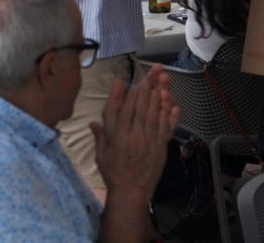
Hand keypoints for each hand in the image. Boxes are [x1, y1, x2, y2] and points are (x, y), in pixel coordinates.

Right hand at [92, 65, 179, 201]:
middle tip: (154, 71)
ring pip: (154, 113)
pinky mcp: (160, 146)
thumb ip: (100, 135)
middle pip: (141, 106)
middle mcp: (134, 135)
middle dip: (148, 86)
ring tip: (162, 80)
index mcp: (118, 136)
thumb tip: (92, 122)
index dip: (127, 92)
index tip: (128, 79)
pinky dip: (169, 115)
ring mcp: (149, 140)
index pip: (123, 109)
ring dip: (159, 96)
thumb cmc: (113, 172)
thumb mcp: (101, 154)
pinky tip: (171, 104)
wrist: (131, 192)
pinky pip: (166, 128)